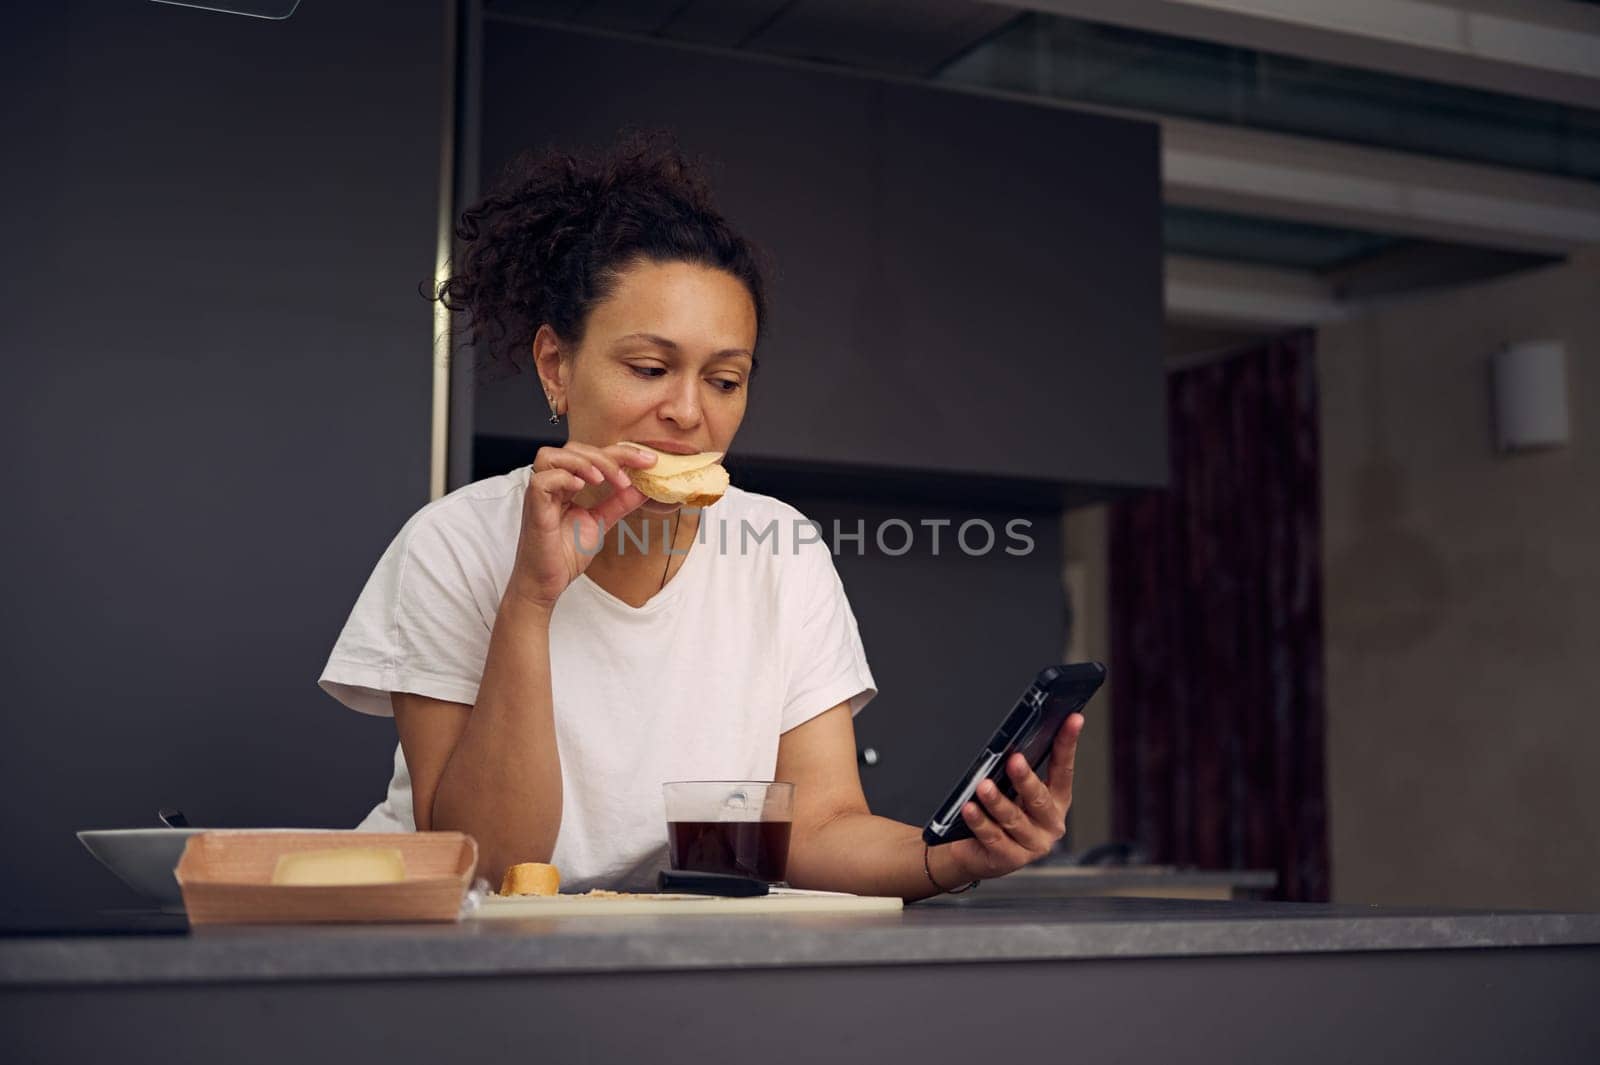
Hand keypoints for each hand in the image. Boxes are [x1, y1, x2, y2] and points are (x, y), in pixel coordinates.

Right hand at [508, 441, 657, 608]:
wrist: (546, 583)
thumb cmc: (564, 554)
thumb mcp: (601, 522)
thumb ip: (619, 503)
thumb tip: (644, 487)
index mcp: (566, 485)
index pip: (592, 456)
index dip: (621, 453)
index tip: (648, 461)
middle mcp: (551, 485)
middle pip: (573, 449)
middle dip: (605, 456)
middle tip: (626, 477)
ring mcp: (540, 495)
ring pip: (551, 455)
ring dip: (582, 462)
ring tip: (603, 479)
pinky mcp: (533, 508)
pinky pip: (541, 480)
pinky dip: (563, 478)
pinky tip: (580, 487)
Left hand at [934, 713, 1083, 887]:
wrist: (976, 853)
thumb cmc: (997, 814)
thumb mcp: (1012, 791)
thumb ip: (1015, 772)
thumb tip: (1009, 740)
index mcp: (1055, 800)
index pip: (1064, 768)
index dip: (1068, 743)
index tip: (1073, 719)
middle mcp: (1049, 823)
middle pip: (1038, 798)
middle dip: (1025, 778)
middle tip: (1013, 760)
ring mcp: (1033, 844)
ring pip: (1013, 819)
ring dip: (997, 801)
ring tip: (983, 786)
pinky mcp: (1011, 860)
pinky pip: (993, 837)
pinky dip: (980, 822)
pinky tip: (969, 809)